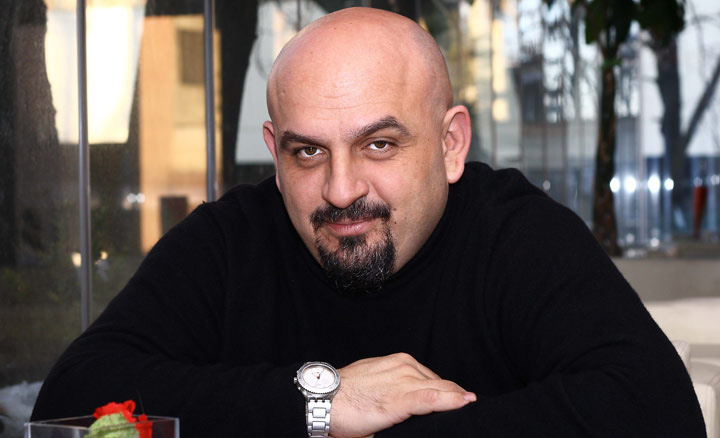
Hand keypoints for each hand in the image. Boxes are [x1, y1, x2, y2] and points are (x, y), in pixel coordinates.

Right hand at [329, 353, 475, 437]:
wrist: (322, 399)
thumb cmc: (343, 395)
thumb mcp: (373, 384)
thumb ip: (392, 389)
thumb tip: (403, 406)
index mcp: (398, 362)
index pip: (431, 378)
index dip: (447, 391)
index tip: (458, 400)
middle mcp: (404, 367)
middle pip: (440, 383)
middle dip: (455, 396)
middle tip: (468, 405)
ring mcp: (404, 381)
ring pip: (441, 390)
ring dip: (457, 400)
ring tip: (470, 406)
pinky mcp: (400, 399)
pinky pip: (431, 399)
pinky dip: (450, 401)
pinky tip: (464, 403)